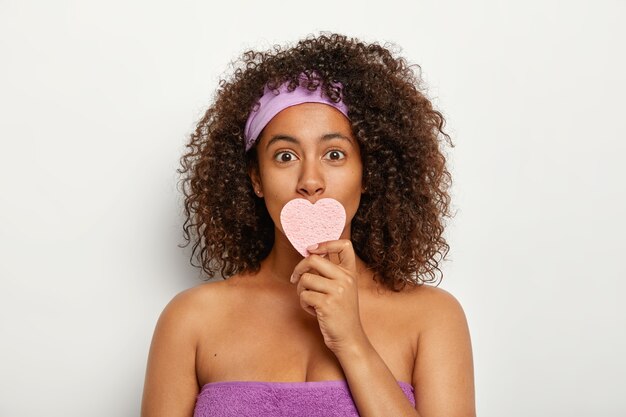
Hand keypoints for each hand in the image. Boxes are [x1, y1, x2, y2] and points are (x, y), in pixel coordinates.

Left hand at [290, 239, 366, 354]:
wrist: (349, 337)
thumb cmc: (341, 313)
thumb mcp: (343, 289)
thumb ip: (331, 273)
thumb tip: (309, 255)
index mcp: (350, 273)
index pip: (345, 245)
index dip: (326, 243)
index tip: (312, 249)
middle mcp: (345, 279)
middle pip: (313, 259)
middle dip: (299, 268)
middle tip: (294, 278)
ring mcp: (337, 291)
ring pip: (305, 279)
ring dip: (301, 290)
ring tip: (310, 301)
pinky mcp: (327, 304)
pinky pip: (303, 295)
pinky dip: (304, 304)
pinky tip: (314, 311)